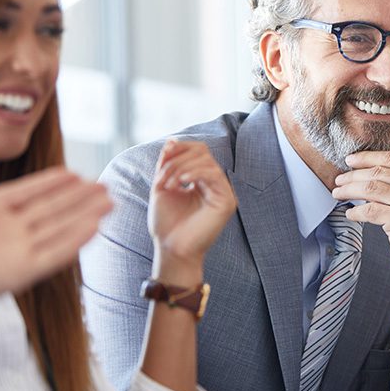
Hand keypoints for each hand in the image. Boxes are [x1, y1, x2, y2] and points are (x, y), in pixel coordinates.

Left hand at [0, 135, 111, 313]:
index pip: (28, 193)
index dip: (53, 183)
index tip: (75, 174)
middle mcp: (4, 230)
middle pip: (50, 210)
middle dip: (80, 198)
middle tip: (105, 186)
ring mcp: (12, 251)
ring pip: (58, 229)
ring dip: (85, 216)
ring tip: (110, 203)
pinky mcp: (17, 273)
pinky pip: (53, 254)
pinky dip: (74, 242)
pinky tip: (94, 228)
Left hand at [148, 140, 235, 283]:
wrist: (171, 249)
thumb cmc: (167, 223)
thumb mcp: (162, 187)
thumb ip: (167, 164)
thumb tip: (172, 140)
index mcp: (201, 180)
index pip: (197, 151)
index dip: (180, 148)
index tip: (162, 158)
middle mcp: (215, 184)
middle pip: (203, 152)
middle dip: (178, 158)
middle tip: (162, 176)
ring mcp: (223, 192)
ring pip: (207, 162)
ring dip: (182, 168)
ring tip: (169, 184)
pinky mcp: (227, 201)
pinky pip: (214, 175)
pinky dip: (195, 173)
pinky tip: (182, 183)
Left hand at [332, 151, 389, 328]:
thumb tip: (372, 169)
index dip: (366, 157)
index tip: (350, 160)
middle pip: (378, 172)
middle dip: (353, 175)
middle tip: (338, 179)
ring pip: (370, 188)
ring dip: (349, 190)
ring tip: (337, 193)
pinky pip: (369, 210)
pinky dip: (355, 212)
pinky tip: (349, 214)